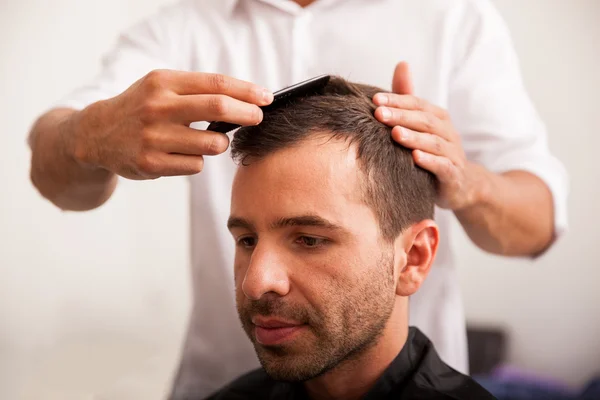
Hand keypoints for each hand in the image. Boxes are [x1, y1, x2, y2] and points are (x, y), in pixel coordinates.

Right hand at [68, 70, 273, 179]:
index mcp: (163, 82)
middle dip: (247, 114)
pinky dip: (196, 160)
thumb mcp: (162, 87)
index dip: (246, 91)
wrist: (97, 133)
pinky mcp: (151, 163)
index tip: (266, 98)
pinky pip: (195, 165)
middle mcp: (158, 107)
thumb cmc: (142, 107)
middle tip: (258, 118)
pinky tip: (179, 154)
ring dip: (219, 144)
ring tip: (207, 140)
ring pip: (212, 144)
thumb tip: (246, 100)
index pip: (215, 84)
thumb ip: (197, 91)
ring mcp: (153, 137)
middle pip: (218, 108)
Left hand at [373, 62, 478, 210]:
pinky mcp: (453, 175)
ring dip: (414, 137)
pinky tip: (415, 158)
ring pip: (434, 142)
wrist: (458, 185)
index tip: (375, 100)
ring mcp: (453, 154)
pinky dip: (430, 161)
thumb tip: (402, 64)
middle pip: (424, 120)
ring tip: (395, 134)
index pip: (417, 104)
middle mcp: (448, 132)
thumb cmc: (432, 151)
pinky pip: (443, 166)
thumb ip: (408, 98)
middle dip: (401, 116)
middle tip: (379, 114)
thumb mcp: (420, 124)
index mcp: (438, 118)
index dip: (397, 100)